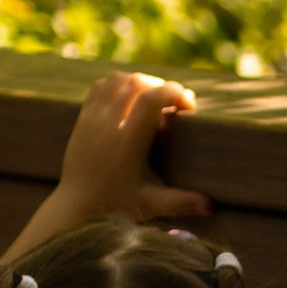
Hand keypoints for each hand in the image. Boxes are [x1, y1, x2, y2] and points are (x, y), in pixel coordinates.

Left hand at [54, 72, 203, 228]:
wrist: (76, 206)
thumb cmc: (116, 206)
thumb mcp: (151, 204)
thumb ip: (181, 202)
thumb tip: (210, 207)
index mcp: (127, 144)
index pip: (150, 100)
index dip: (173, 93)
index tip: (188, 104)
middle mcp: (107, 126)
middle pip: (136, 83)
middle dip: (160, 86)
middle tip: (174, 104)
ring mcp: (92, 119)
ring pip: (117, 80)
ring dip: (140, 82)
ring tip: (154, 100)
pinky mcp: (83, 119)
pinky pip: (100, 86)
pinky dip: (119, 85)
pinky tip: (130, 101)